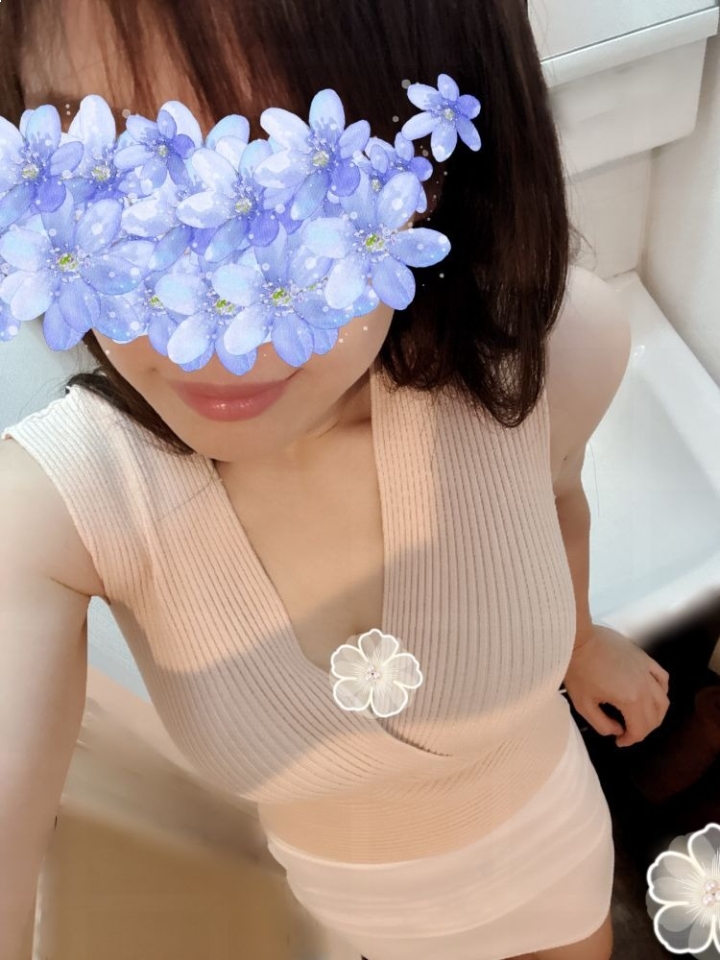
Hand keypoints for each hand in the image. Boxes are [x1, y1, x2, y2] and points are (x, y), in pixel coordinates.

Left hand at [563, 624, 669, 747]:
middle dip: (642, 730)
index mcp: (630, 700)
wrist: (578, 639)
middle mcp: (645, 687)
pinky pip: (662, 678)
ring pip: (663, 700)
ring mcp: (647, 671)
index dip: (630, 740)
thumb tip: (617, 730)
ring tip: (640, 718)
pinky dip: (661, 690)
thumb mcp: (583, 704)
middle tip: (628, 732)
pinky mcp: (645, 659)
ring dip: (655, 714)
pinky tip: (650, 694)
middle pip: (654, 717)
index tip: (619, 741)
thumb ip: (602, 724)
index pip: (640, 729)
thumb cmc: (577, 670)